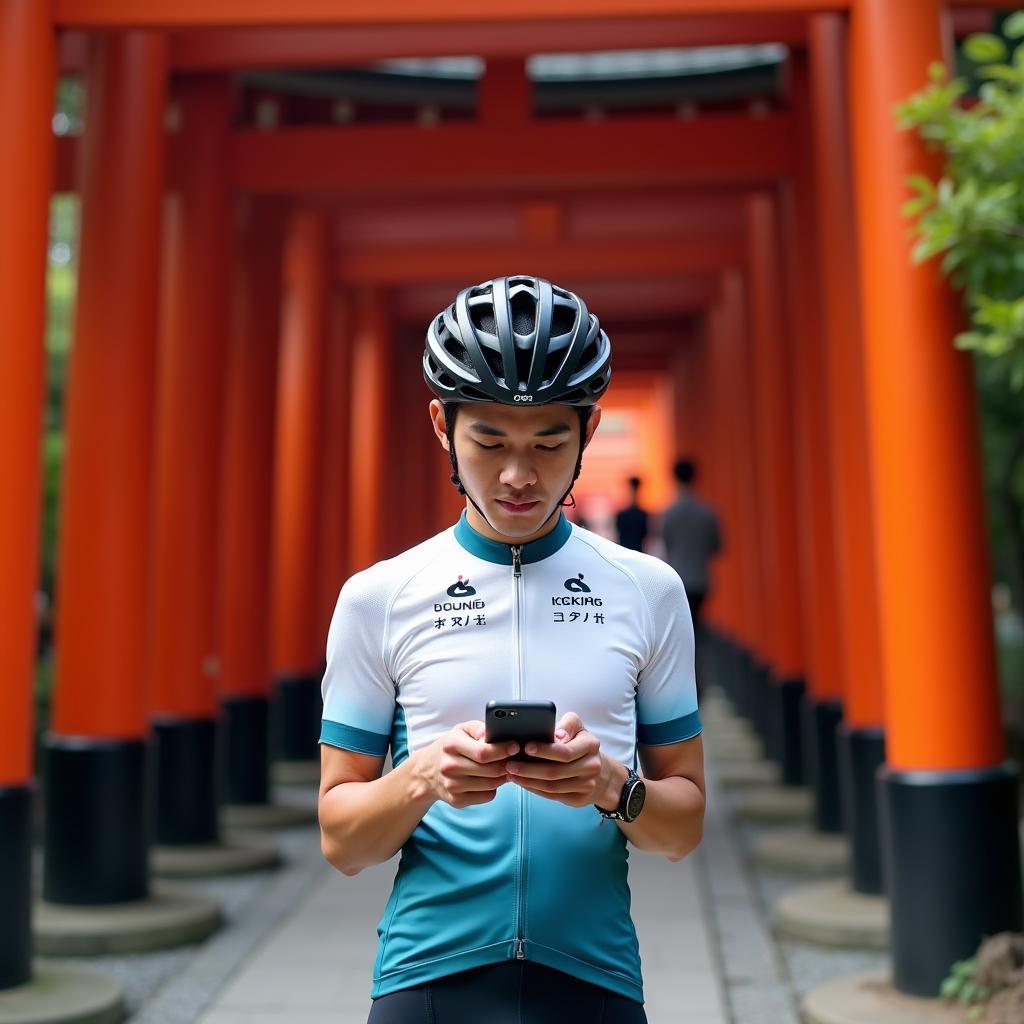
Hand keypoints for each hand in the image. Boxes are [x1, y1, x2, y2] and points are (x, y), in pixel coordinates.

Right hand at [415, 721, 517, 808]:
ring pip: (491, 784)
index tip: (515, 746)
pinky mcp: (456, 800)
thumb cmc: (451, 747)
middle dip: (507, 764)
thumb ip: (479, 728)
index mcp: (451, 744)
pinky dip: (493, 788)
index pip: (483, 752)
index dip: (503, 750)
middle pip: (490, 770)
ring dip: (503, 777)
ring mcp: (452, 786)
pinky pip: (487, 796)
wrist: (427, 771)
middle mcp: (449, 766)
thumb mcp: (461, 730)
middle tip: (514, 759)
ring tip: (503, 768)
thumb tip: (490, 735)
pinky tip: (490, 779)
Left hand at [505, 712, 624, 808]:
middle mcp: (591, 766)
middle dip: (529, 768)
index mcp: (590, 745)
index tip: (526, 746)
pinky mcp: (579, 799)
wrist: (601, 773)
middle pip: (555, 771)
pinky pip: (552, 796)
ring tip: (511, 773)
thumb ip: (568, 724)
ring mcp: (586, 785)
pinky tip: (522, 782)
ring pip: (552, 786)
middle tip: (509, 764)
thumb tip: (556, 735)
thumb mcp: (578, 727)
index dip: (544, 751)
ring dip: (528, 781)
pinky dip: (535, 789)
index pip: (564, 751)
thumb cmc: (581, 744)